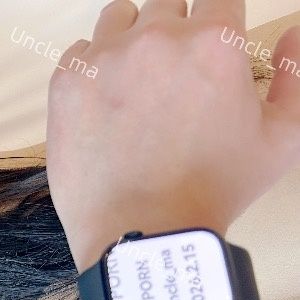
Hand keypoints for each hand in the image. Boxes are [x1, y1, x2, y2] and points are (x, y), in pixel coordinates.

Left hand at [46, 0, 299, 269]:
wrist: (142, 230)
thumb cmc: (213, 191)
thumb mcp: (280, 139)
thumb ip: (294, 74)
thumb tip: (290, 33)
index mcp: (213, 42)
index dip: (214, 25)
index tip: (206, 51)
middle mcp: (156, 38)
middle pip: (166, 5)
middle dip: (174, 33)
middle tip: (171, 79)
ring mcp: (105, 57)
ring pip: (119, 17)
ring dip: (130, 38)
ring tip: (134, 83)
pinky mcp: (68, 81)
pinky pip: (79, 50)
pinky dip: (92, 67)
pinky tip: (102, 101)